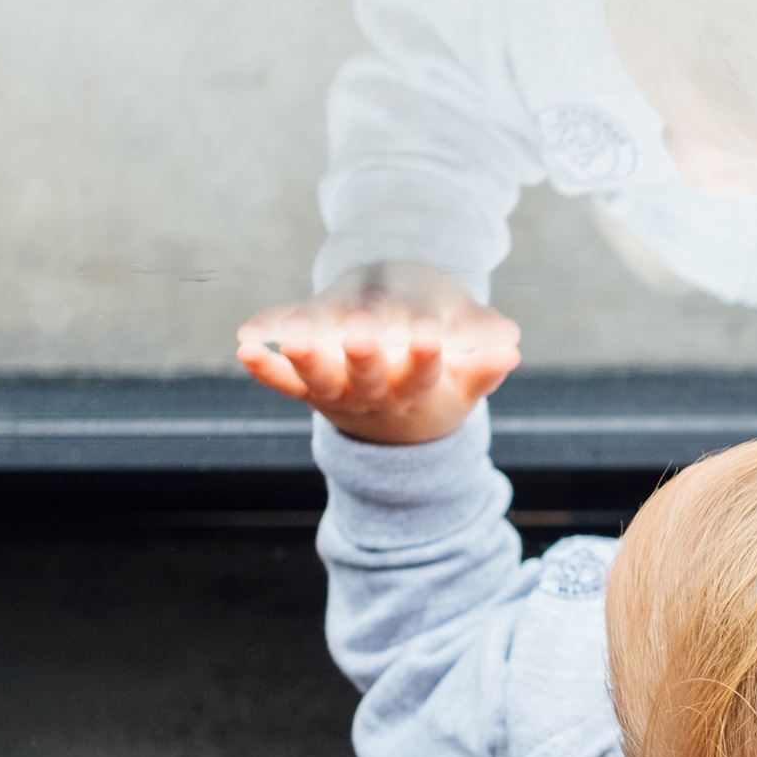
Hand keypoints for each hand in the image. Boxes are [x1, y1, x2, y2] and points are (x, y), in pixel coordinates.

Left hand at [235, 263, 521, 445]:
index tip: (427, 335)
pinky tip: (245, 348)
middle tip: (360, 334)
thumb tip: (511, 351)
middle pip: (367, 379)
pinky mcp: (307, 390)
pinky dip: (264, 370)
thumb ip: (484, 366)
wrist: (394, 423)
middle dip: (363, 356)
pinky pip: (283, 384)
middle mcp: (372, 396)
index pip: (422, 375)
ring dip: (304, 360)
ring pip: (318, 381)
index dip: (424, 356)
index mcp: (415, 391)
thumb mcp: (466, 382)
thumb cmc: (436, 388)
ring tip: (291, 340)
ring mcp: (336, 394)